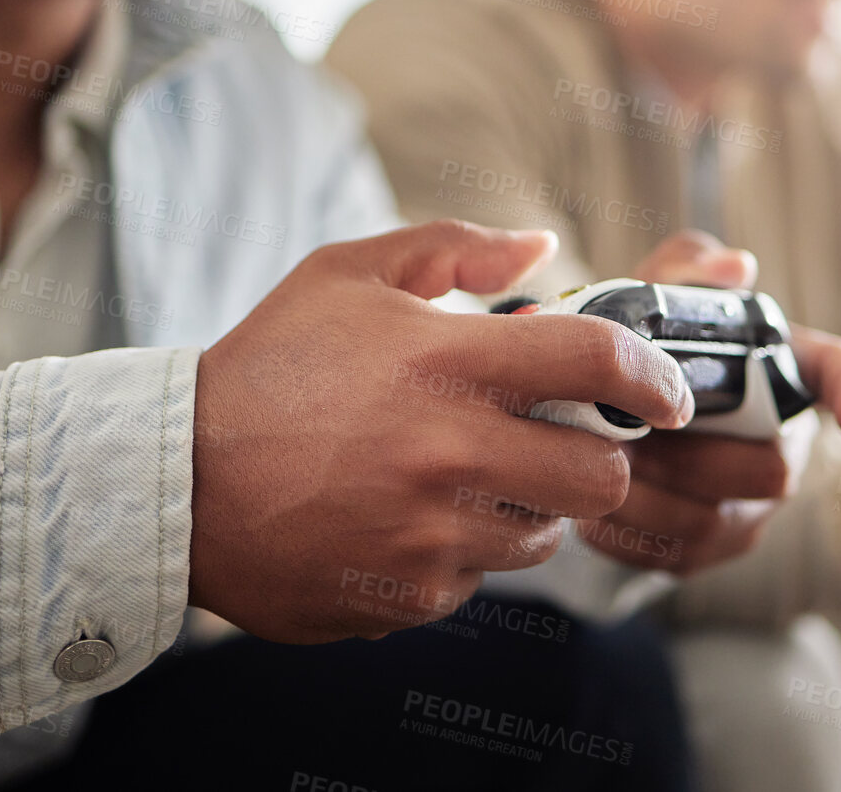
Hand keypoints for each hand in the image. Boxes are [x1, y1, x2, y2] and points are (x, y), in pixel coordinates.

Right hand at [189, 220, 694, 642]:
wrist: (174, 482)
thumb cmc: (266, 368)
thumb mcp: (347, 275)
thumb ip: (453, 247)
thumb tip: (539, 246)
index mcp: (446, 361)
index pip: (599, 361)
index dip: (654, 376)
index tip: (667, 392)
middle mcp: (451, 451)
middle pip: (603, 476)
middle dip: (597, 457)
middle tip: (559, 441)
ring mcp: (432, 532)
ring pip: (546, 533)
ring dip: (530, 506)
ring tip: (467, 476)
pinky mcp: (410, 593)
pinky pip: (480, 580)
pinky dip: (464, 552)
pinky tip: (410, 519)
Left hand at [578, 231, 840, 573]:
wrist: (596, 414)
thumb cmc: (646, 346)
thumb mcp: (657, 295)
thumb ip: (688, 267)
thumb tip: (734, 266)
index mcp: (785, 371)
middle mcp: (783, 446)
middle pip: (771, 468)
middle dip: (692, 453)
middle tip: (626, 429)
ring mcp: (749, 508)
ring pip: (715, 520)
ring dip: (648, 491)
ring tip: (598, 458)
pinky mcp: (703, 553)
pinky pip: (672, 556)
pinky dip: (623, 530)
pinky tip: (587, 500)